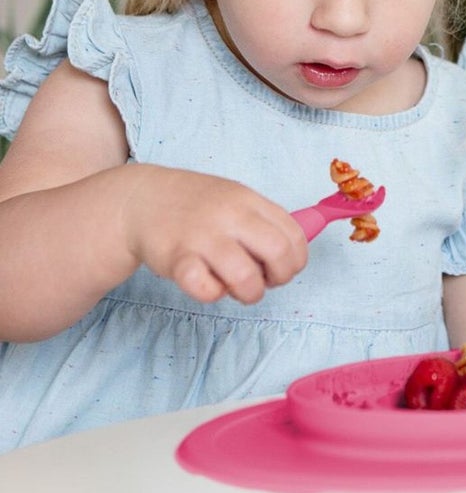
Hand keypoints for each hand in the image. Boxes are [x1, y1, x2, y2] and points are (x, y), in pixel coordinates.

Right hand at [123, 165, 308, 303]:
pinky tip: (206, 283)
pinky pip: (206, 290)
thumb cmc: (195, 205)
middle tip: (262, 281)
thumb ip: (263, 221)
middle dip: (279, 278)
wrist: (142, 199)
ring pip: (246, 277)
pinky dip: (212, 294)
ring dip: (248, 293)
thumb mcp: (234, 198)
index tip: (281, 268)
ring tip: (235, 287)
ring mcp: (203, 237)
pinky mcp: (177, 259)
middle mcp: (230, 215)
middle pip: (278, 253)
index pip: (294, 235)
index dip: (295, 260)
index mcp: (248, 200)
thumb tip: (294, 253)